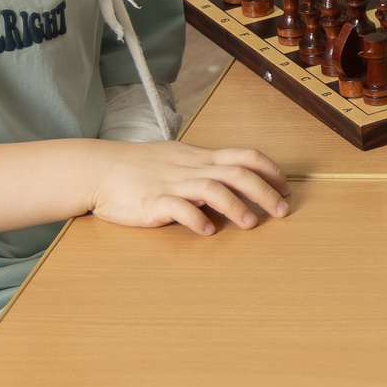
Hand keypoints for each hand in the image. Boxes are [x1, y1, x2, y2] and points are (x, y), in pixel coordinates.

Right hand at [89, 142, 290, 236]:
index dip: (271, 171)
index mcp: (201, 157)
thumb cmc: (140, 166)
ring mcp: (173, 184)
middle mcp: (192, 168)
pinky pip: (179, 208)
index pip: (246, 156)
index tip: (287, 188)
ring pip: (213, 189)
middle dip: (265, 191)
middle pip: (238, 172)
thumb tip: (234, 179)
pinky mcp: (154, 202)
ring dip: (236, 206)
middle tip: (282, 211)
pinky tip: (207, 231)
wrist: (99, 169)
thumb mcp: (179, 158)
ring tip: (252, 224)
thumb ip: (206, 167)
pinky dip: (196, 219)